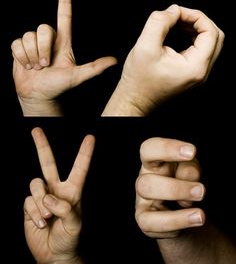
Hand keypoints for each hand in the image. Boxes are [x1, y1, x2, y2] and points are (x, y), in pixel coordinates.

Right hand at [11, 0, 116, 115]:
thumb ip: (94, 67)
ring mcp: (33, 44)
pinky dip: (21, 57)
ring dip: (32, 56)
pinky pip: (16, 44)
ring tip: (36, 67)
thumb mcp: (76, 76)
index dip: (64, 2)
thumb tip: (114, 60)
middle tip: (45, 65)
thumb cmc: (58, 87)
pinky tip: (26, 65)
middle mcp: (48, 41)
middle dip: (43, 49)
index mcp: (63, 43)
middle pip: (43, 29)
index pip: (64, 18)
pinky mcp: (20, 48)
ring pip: (28, 36)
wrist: (38, 95)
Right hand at [24, 127, 94, 263]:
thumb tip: (48, 198)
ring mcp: (42, 195)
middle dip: (42, 146)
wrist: (54, 253)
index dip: (85, 153)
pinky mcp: (30, 205)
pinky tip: (41, 223)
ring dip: (40, 201)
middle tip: (36, 129)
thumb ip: (64, 208)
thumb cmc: (70, 236)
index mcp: (72, 190)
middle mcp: (56, 188)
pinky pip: (28, 201)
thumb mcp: (74, 222)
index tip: (90, 137)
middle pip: (48, 163)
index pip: (80, 168)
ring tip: (48, 217)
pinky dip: (34, 213)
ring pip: (35, 184)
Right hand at [102, 5, 223, 115]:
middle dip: (198, 21)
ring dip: (196, 28)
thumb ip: (159, 22)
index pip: (210, 32)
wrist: (135, 99)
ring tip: (177, 22)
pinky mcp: (192, 73)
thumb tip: (173, 10)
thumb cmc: (138, 79)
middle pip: (215, 37)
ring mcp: (198, 74)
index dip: (195, 16)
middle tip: (179, 16)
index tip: (177, 13)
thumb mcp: (145, 46)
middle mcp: (201, 72)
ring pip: (210, 43)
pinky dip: (193, 37)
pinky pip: (201, 50)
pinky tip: (178, 33)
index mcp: (195, 67)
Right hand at [135, 137, 204, 238]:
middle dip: (175, 187)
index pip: (149, 149)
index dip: (167, 148)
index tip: (192, 151)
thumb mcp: (192, 171)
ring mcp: (142, 200)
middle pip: (146, 180)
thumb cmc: (187, 184)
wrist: (187, 213)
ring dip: (176, 197)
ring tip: (200, 209)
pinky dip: (177, 221)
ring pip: (146, 193)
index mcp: (154, 163)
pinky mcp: (144, 220)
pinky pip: (153, 222)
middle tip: (201, 191)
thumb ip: (190, 169)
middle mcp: (144, 179)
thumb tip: (188, 176)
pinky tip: (195, 219)